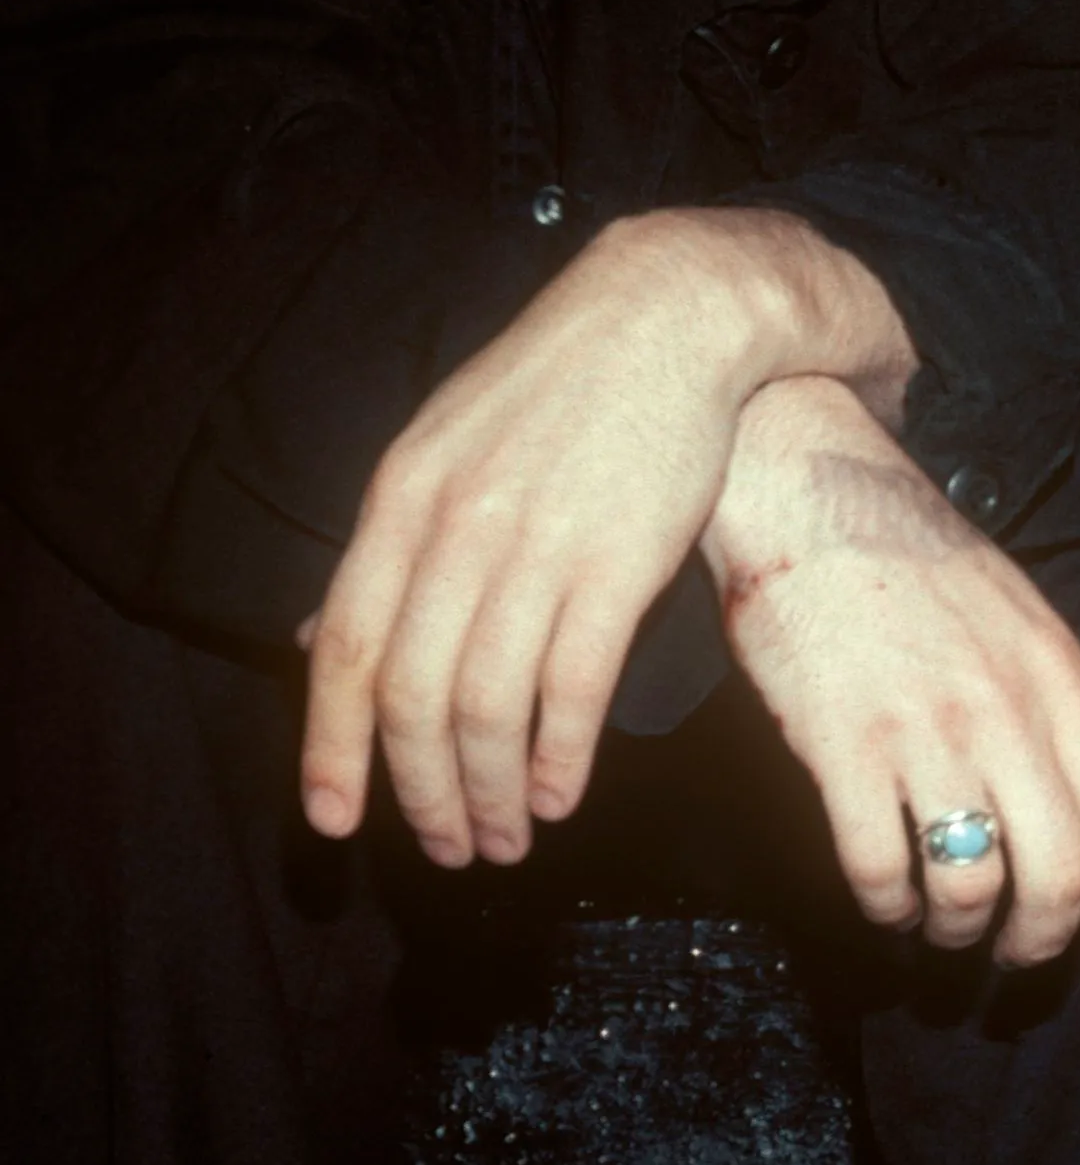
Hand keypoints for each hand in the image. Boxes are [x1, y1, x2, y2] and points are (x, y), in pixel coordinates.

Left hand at [299, 208, 894, 866]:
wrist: (671, 317)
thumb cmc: (556, 386)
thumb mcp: (439, 449)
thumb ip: (387, 549)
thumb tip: (323, 639)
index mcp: (400, 501)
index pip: (348, 652)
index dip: (334, 749)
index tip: (333, 822)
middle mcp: (457, 530)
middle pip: (416, 696)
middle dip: (421, 792)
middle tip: (442, 847)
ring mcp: (539, 546)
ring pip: (489, 705)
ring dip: (490, 790)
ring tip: (505, 837)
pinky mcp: (622, 560)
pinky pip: (574, 685)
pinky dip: (561, 755)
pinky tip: (561, 792)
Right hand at [702, 378, 1079, 986]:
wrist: (812, 491)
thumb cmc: (913, 563)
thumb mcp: (1018, 620)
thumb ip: (1050, 708)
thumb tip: (1073, 803)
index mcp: (1061, 681)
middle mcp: (1009, 711)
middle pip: (1060, 869)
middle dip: (1043, 939)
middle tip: (1014, 957)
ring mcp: (928, 730)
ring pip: (973, 882)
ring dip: (957, 930)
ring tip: (939, 927)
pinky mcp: (844, 744)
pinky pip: (880, 867)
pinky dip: (885, 904)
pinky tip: (881, 897)